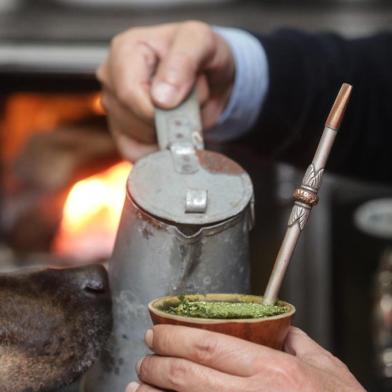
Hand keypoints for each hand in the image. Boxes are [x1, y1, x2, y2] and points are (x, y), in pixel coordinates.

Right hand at [97, 21, 234, 160]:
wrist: (209, 76)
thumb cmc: (202, 55)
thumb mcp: (202, 42)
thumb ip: (184, 62)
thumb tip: (161, 98)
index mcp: (125, 50)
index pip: (129, 93)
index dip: (157, 110)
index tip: (181, 107)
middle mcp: (112, 78)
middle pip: (131, 119)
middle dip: (168, 119)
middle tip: (189, 101)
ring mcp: (114, 106)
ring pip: (134, 138)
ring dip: (168, 133)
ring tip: (181, 111)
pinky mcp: (121, 131)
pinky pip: (134, 153)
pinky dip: (158, 150)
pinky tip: (171, 133)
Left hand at [126, 325, 364, 391]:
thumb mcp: (326, 366)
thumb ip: (297, 340)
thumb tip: (276, 324)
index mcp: (274, 370)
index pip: (209, 344)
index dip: (175, 336)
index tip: (157, 332)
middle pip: (187, 374)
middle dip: (157, 363)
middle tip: (144, 355)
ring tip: (138, 384)